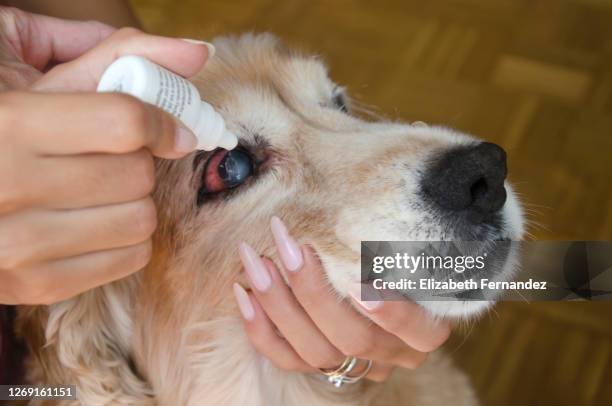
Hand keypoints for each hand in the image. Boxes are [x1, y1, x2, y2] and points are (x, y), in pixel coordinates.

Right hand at [0, 8, 212, 304]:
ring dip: (135, 200)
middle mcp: (7, 186)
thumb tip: (197, 52)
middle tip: (113, 156)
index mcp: (8, 123)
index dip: (161, 121)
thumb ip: (117, 54)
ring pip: (140, 220)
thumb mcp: (35, 67)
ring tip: (102, 188)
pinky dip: (127, 237)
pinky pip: (130, 259)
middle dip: (138, 160)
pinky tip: (98, 220)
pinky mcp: (33, 284)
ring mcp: (17, 245)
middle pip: (137, 175)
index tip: (169, 128)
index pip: (124, 123)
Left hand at [233, 217, 451, 381]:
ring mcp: (354, 366)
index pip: (417, 330)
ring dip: (280, 304)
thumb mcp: (405, 248)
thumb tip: (360, 199)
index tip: (358, 281)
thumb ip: (395, 238)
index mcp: (424, 329)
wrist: (373, 287)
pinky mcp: (319, 369)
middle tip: (289, 247)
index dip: (390, 313)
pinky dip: (261, 329)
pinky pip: (286, 359)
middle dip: (314, 292)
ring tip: (257, 262)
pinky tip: (243, 293)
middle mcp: (391, 353)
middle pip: (353, 339)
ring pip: (315, 352)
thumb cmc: (393, 259)